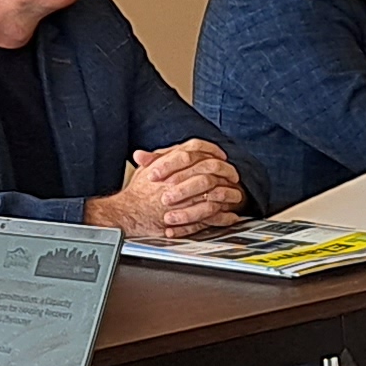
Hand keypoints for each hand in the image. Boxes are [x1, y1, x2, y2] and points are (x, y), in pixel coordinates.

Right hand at [90, 139, 246, 239]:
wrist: (129, 214)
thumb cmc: (137, 193)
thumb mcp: (146, 169)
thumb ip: (160, 157)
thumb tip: (177, 149)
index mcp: (170, 163)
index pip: (196, 149)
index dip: (211, 150)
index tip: (220, 156)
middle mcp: (179, 179)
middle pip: (210, 168)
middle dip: (226, 170)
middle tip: (234, 174)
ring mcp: (185, 198)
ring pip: (214, 191)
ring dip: (229, 192)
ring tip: (237, 195)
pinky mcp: (187, 217)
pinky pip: (211, 215)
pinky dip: (224, 216)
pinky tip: (231, 216)